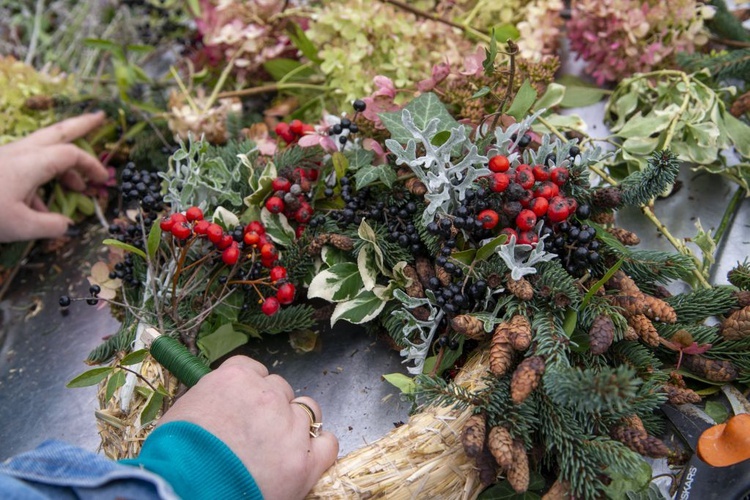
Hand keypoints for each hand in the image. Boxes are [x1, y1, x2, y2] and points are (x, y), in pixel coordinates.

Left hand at [0, 112, 108, 242]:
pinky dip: (41, 181)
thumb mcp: (20, 226)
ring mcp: (6, 159)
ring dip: (62, 164)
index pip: (70, 155)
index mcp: (31, 163)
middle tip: (100, 117)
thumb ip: (51, 225)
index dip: (90, 165)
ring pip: (41, 150)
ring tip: (77, 186)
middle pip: (56, 132)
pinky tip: (42, 209)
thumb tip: (67, 224)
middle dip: (80, 125)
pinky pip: (26, 168)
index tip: (103, 180)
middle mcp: (20, 154)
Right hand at [158, 356, 338, 499]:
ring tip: (276, 450)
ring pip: (307, 413)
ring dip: (294, 427)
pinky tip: (305, 458)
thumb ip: (212, 396)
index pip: (256, 371)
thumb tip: (220, 401)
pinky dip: (319, 449)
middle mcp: (268, 396)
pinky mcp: (305, 461)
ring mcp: (290, 427)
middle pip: (281, 391)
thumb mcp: (184, 410)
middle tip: (256, 434)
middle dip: (271, 409)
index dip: (251, 390)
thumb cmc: (175, 456)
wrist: (185, 490)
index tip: (244, 406)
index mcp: (237, 378)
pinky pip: (327, 443)